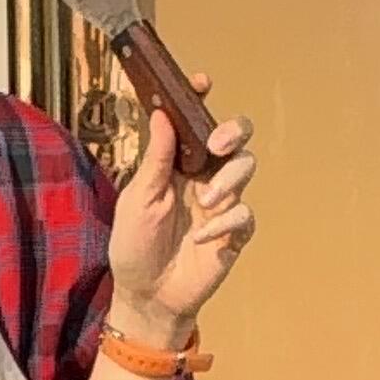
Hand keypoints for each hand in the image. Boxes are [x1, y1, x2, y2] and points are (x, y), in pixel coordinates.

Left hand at [105, 82, 255, 343]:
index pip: (193, 124)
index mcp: (176, 165)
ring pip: (244, 169)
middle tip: (218, 144)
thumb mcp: (137, 199)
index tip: (202, 82)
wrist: (146, 297)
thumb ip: (154, 159)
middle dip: (233, 131)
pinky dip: (226, 224)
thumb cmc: (134, 246)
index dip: (199, 100)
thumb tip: (162, 114)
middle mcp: (202, 178)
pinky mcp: (233, 233)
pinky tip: (201, 240)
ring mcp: (221, 204)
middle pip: (234, 139)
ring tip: (205, 202)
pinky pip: (245, 216)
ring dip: (228, 181)